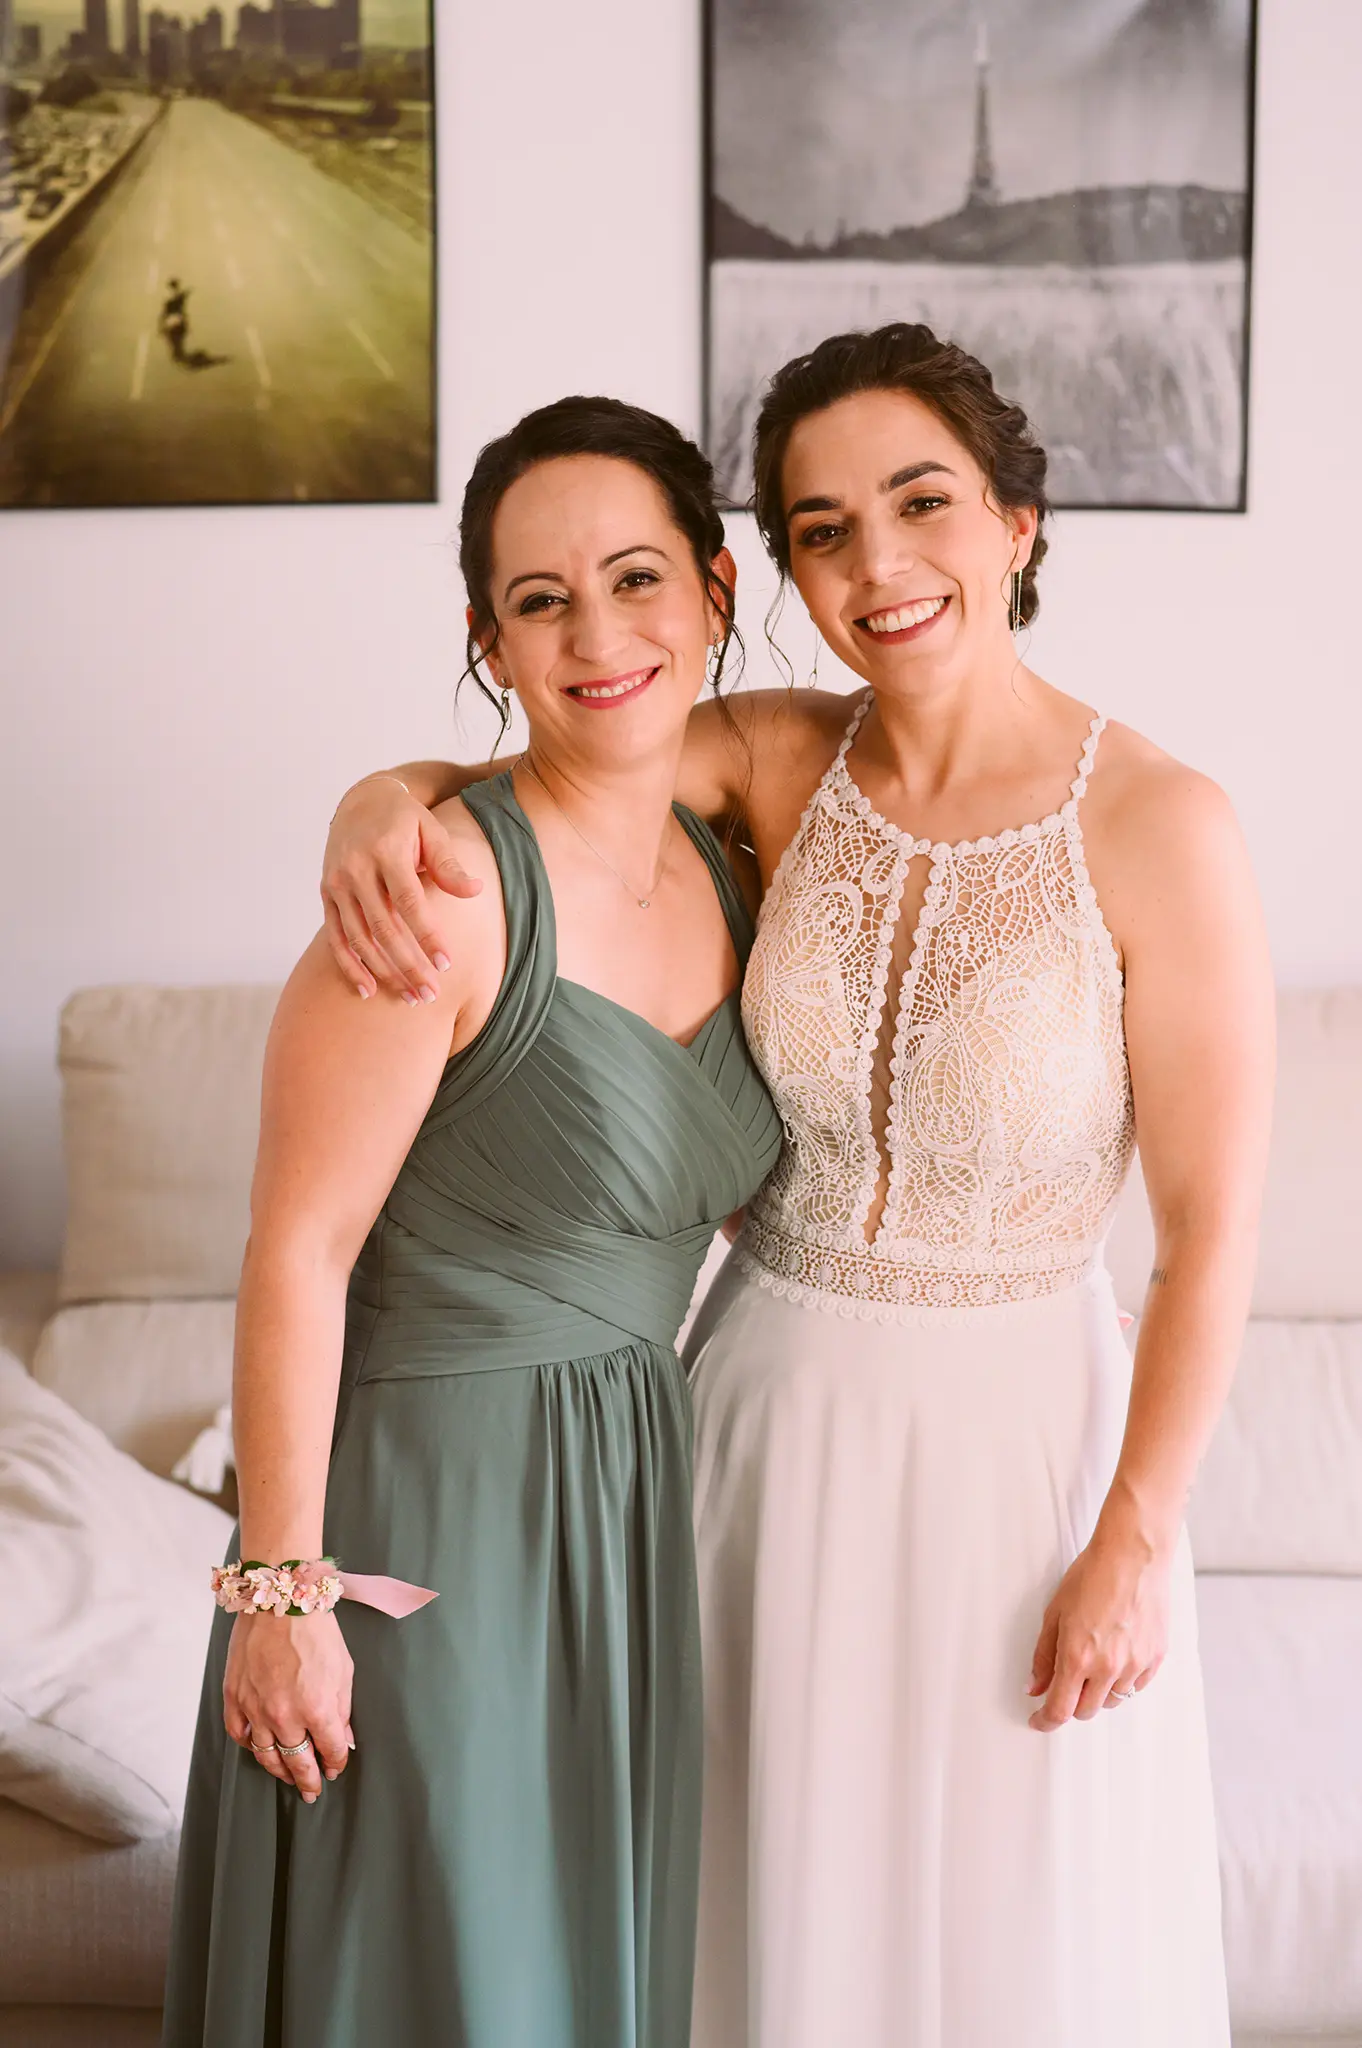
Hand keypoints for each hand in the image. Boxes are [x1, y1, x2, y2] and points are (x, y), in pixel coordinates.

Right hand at [223, 1610, 354, 1801]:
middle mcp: (284, 1715)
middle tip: (313, 1791)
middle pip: (297, 1762)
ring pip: (267, 1756)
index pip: (330, 1751)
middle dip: (309, 1780)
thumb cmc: (316, 1631)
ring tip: (289, 1777)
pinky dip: (251, 1746)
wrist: (280, 1600)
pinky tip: (261, 1749)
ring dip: (280, 1771)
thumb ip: (343, 1709)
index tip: (336, 1768)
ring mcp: (256, 1709)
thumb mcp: (344, 1669)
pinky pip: (240, 1735)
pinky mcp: (235, 1698)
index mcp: (317, 1708)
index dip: (336, 1763)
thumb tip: (343, 1739)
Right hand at [321, 775, 481, 1001]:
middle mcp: (356, 868)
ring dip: (383, 972)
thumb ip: (449, 864)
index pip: (408, 901)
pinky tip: (368, 990)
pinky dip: (350, 966)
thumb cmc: (406, 820)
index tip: (446, 963)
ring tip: (409, 997)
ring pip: (359, 938)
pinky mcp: (326, 894)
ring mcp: (337, 883)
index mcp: (386, 851)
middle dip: (407, 964)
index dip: (426, 934)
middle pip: (383, 927)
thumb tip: (476, 891)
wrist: (361, 801)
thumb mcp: (431, 831)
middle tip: (430, 994)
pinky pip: (336, 937)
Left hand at [1025, 1525, 1171, 1731]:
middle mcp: (1107, 1668)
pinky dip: (1123, 1681)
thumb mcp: (1055, 1613)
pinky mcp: (1155, 1658)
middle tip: (1066, 1683)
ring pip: (1113, 1701)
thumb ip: (1043, 1656)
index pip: (1060, 1710)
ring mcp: (1134, 1665)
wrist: (1133, 1556)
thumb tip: (1035, 1686)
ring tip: (1094, 1662)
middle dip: (1071, 1703)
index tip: (1040, 1721)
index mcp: (1077, 1657)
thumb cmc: (1093, 1576)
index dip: (1046, 1721)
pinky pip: (1136, 1686)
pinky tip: (1116, 1658)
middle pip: (1086, 1711)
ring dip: (1098, 1692)